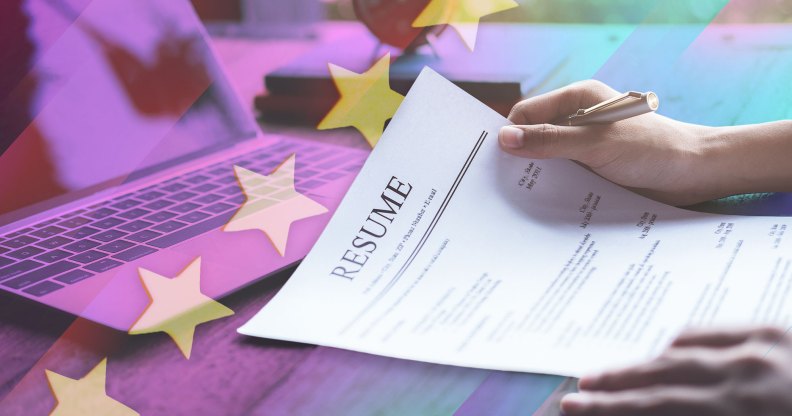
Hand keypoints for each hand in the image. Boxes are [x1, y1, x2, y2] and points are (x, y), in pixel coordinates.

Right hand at [499, 80, 721, 205]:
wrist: (695, 174)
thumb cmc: (652, 149)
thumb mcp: (596, 143)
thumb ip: (550, 141)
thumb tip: (504, 139)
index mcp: (577, 99)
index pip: (527, 114)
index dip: (510, 135)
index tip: (495, 162)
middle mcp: (578, 120)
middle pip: (534, 138)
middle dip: (520, 160)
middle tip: (501, 187)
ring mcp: (585, 146)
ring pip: (547, 161)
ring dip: (538, 179)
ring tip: (520, 202)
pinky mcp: (592, 169)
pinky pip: (563, 178)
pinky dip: (555, 190)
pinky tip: (546, 207)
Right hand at [560, 326, 791, 415]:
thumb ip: (692, 415)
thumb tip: (648, 406)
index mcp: (744, 408)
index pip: (660, 404)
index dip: (613, 407)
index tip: (578, 407)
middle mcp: (748, 372)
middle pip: (663, 375)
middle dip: (615, 384)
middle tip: (579, 391)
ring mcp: (764, 347)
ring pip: (682, 348)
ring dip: (643, 363)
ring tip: (610, 375)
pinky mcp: (777, 330)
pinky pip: (713, 331)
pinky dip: (682, 342)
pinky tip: (665, 351)